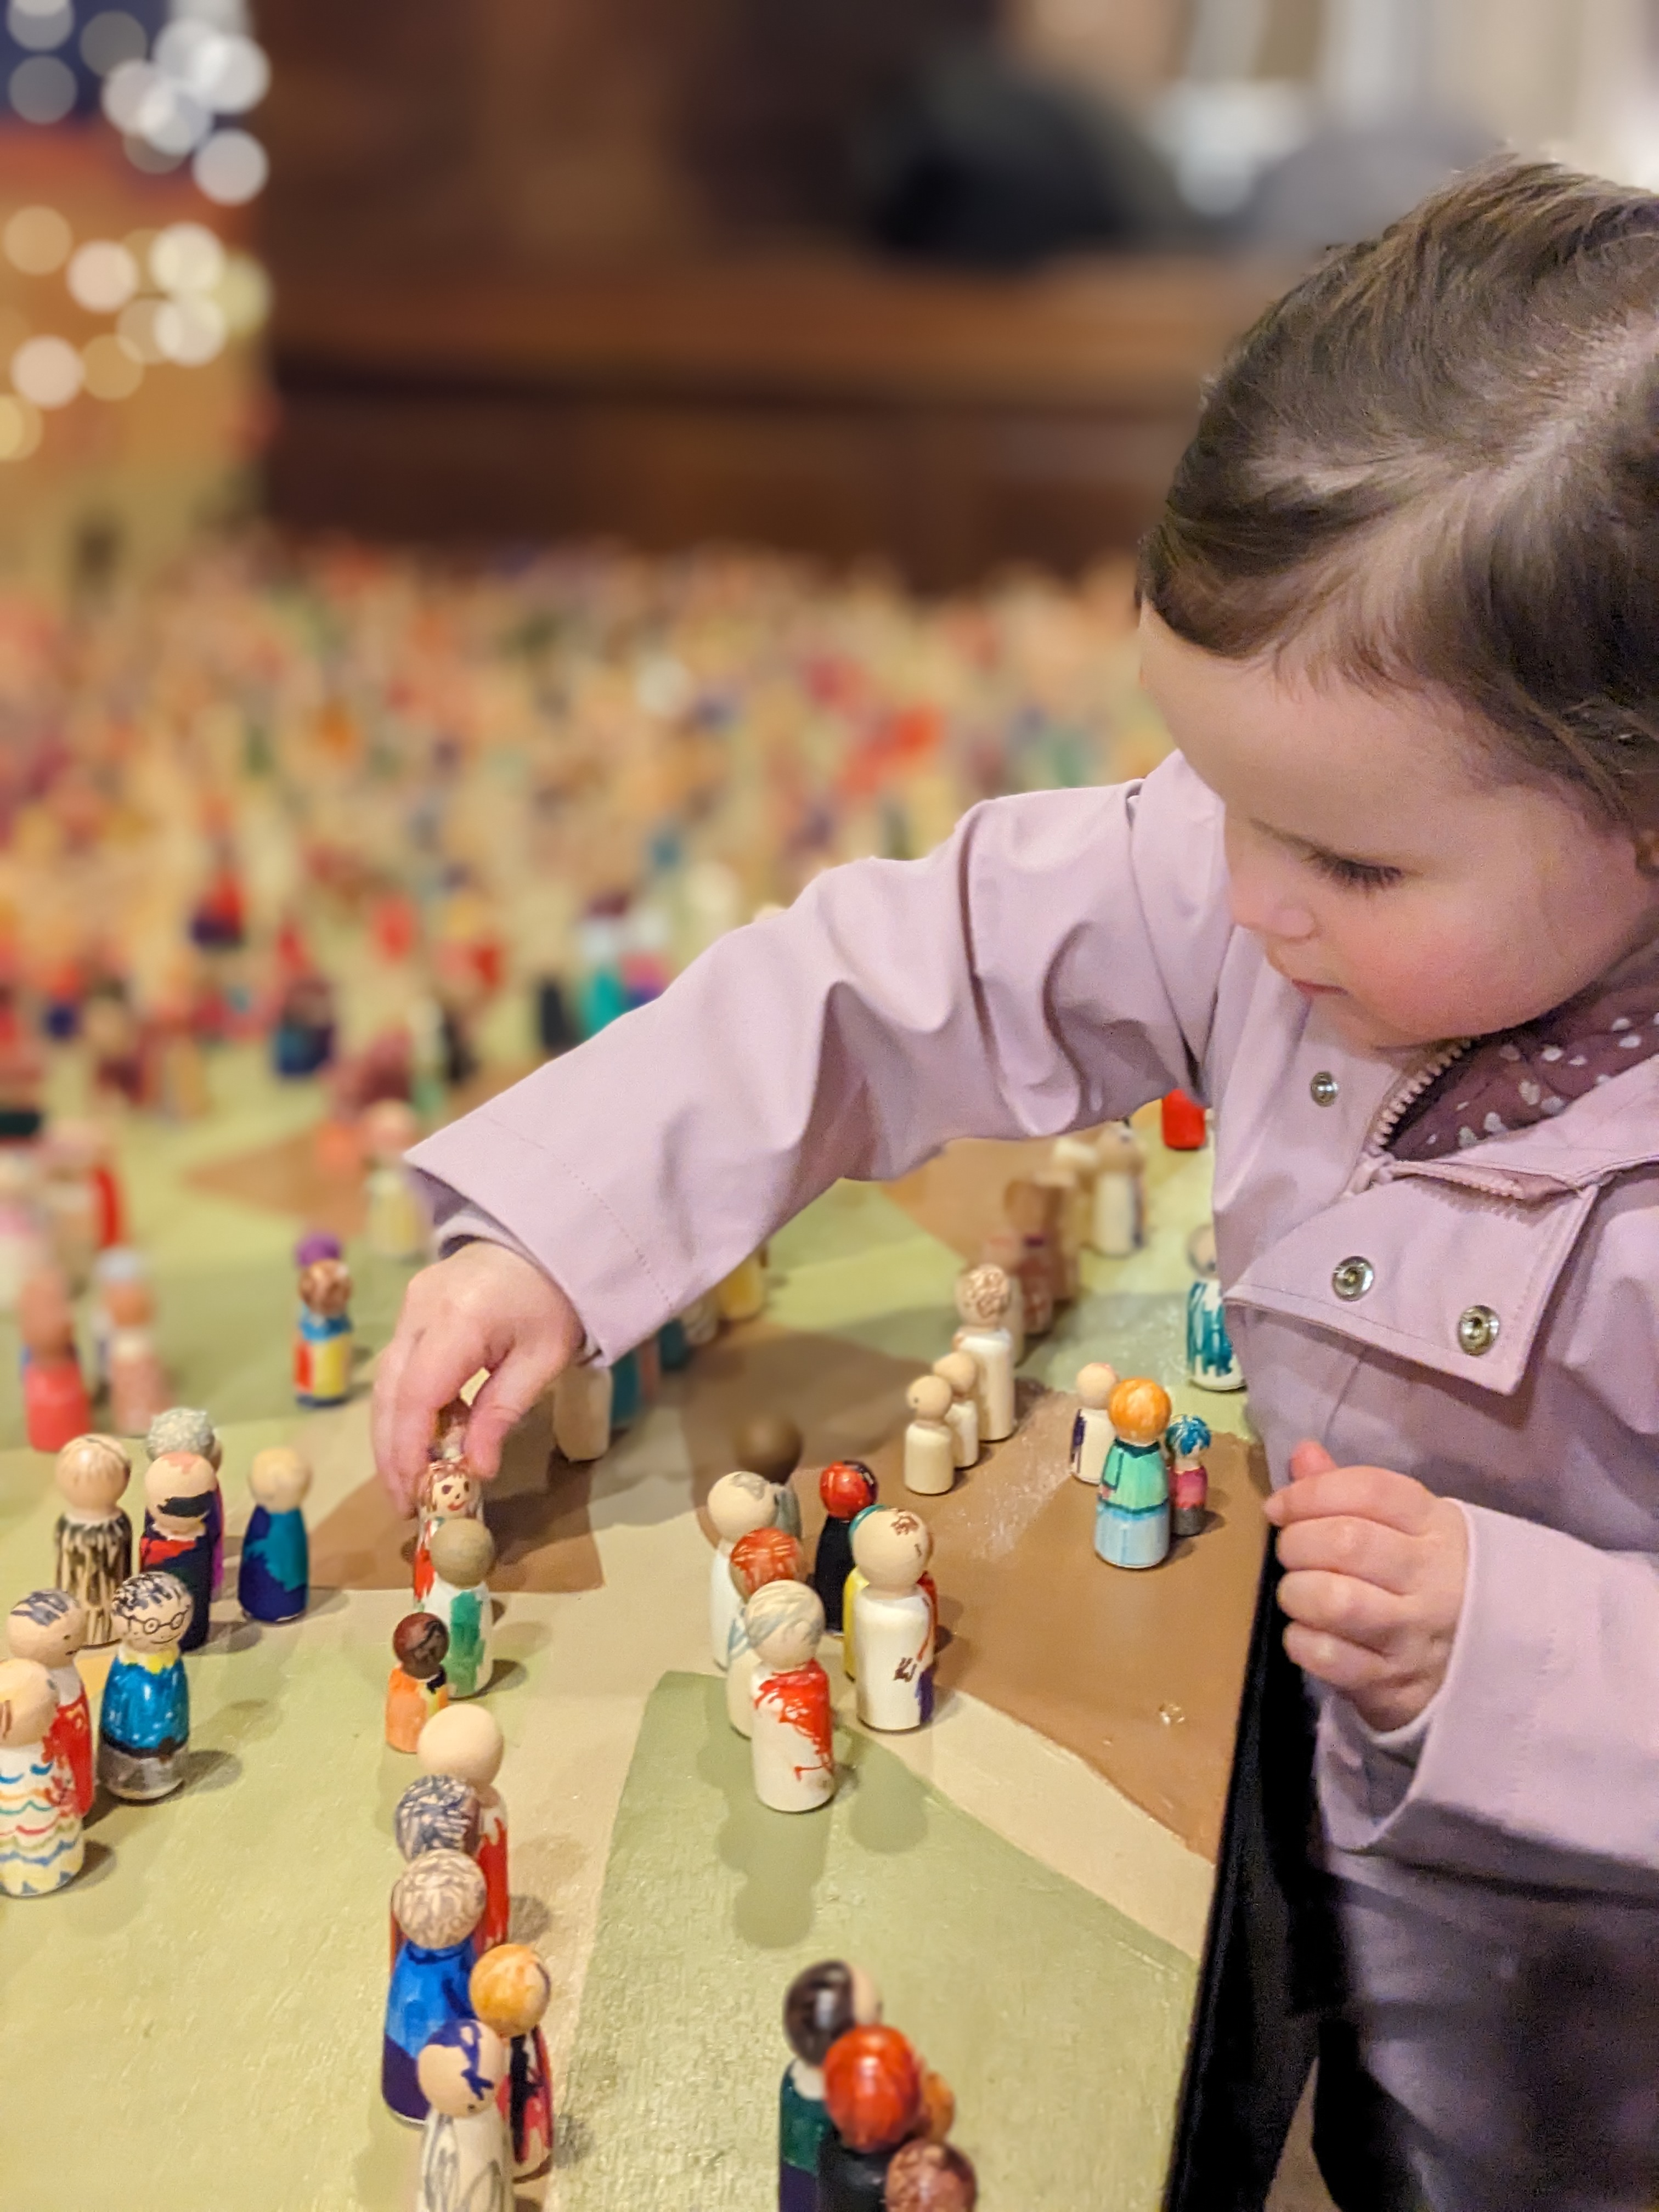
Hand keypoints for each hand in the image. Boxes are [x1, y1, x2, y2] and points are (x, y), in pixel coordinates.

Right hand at [371, 1241, 583, 1510]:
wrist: (550, 1240)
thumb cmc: (556, 1299)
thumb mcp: (543, 1360)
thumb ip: (503, 1412)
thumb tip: (476, 1469)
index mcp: (458, 1319)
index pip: (416, 1395)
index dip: (407, 1449)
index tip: (411, 1493)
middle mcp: (421, 1309)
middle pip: (389, 1392)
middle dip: (391, 1453)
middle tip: (403, 1503)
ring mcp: (411, 1305)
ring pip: (387, 1382)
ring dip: (394, 1434)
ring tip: (410, 1482)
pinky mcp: (413, 1308)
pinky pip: (400, 1365)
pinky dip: (407, 1407)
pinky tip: (428, 1438)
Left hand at [1263, 1441, 1467, 1733]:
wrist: (1482, 1665)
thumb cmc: (1423, 1579)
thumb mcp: (1404, 1528)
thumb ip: (1349, 1490)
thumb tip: (1303, 1454)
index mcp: (1437, 1526)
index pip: (1370, 1491)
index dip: (1311, 1492)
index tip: (1279, 1507)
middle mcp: (1433, 1578)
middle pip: (1346, 1542)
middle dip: (1296, 1541)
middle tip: (1290, 1551)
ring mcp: (1415, 1633)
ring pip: (1335, 1600)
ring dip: (1296, 1591)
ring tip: (1297, 1592)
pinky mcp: (1394, 1683)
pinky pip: (1329, 1657)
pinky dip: (1301, 1641)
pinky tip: (1305, 1633)